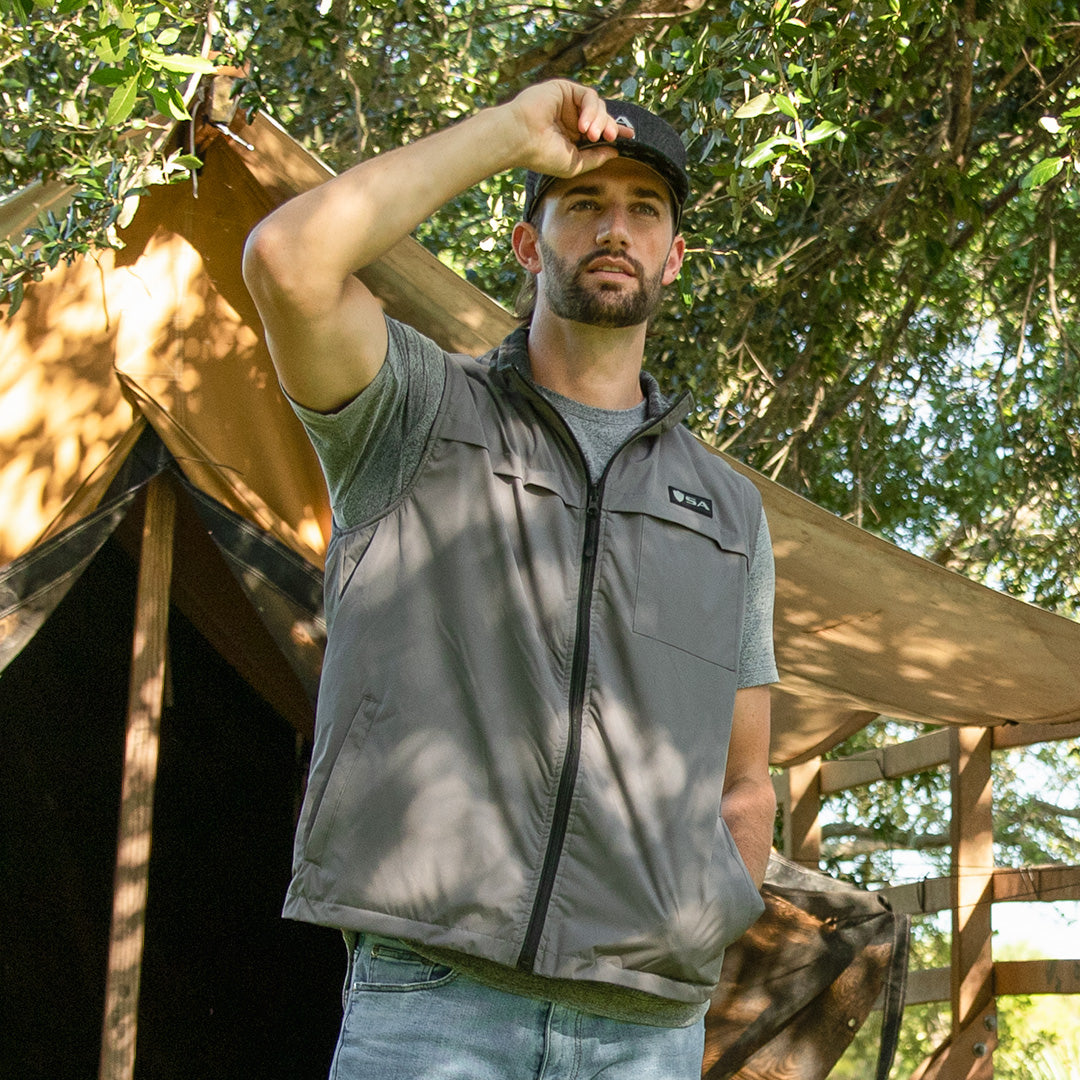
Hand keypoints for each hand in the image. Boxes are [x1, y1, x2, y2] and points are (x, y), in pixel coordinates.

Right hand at [506, 80, 633, 179]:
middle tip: (612, 137)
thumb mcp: (574, 164)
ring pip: (598, 105)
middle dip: (610, 126)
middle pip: (602, 116)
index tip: (630, 136)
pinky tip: (584, 124)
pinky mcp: (564, 89)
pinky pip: (588, 95)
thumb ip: (595, 158)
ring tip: (591, 134)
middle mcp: (571, 117)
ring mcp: (567, 103)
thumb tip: (615, 152)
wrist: (521, 139)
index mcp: (572, 135)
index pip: (599, 130)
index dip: (615, 131)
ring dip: (600, 120)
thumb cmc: (542, 155)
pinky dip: (591, 109)